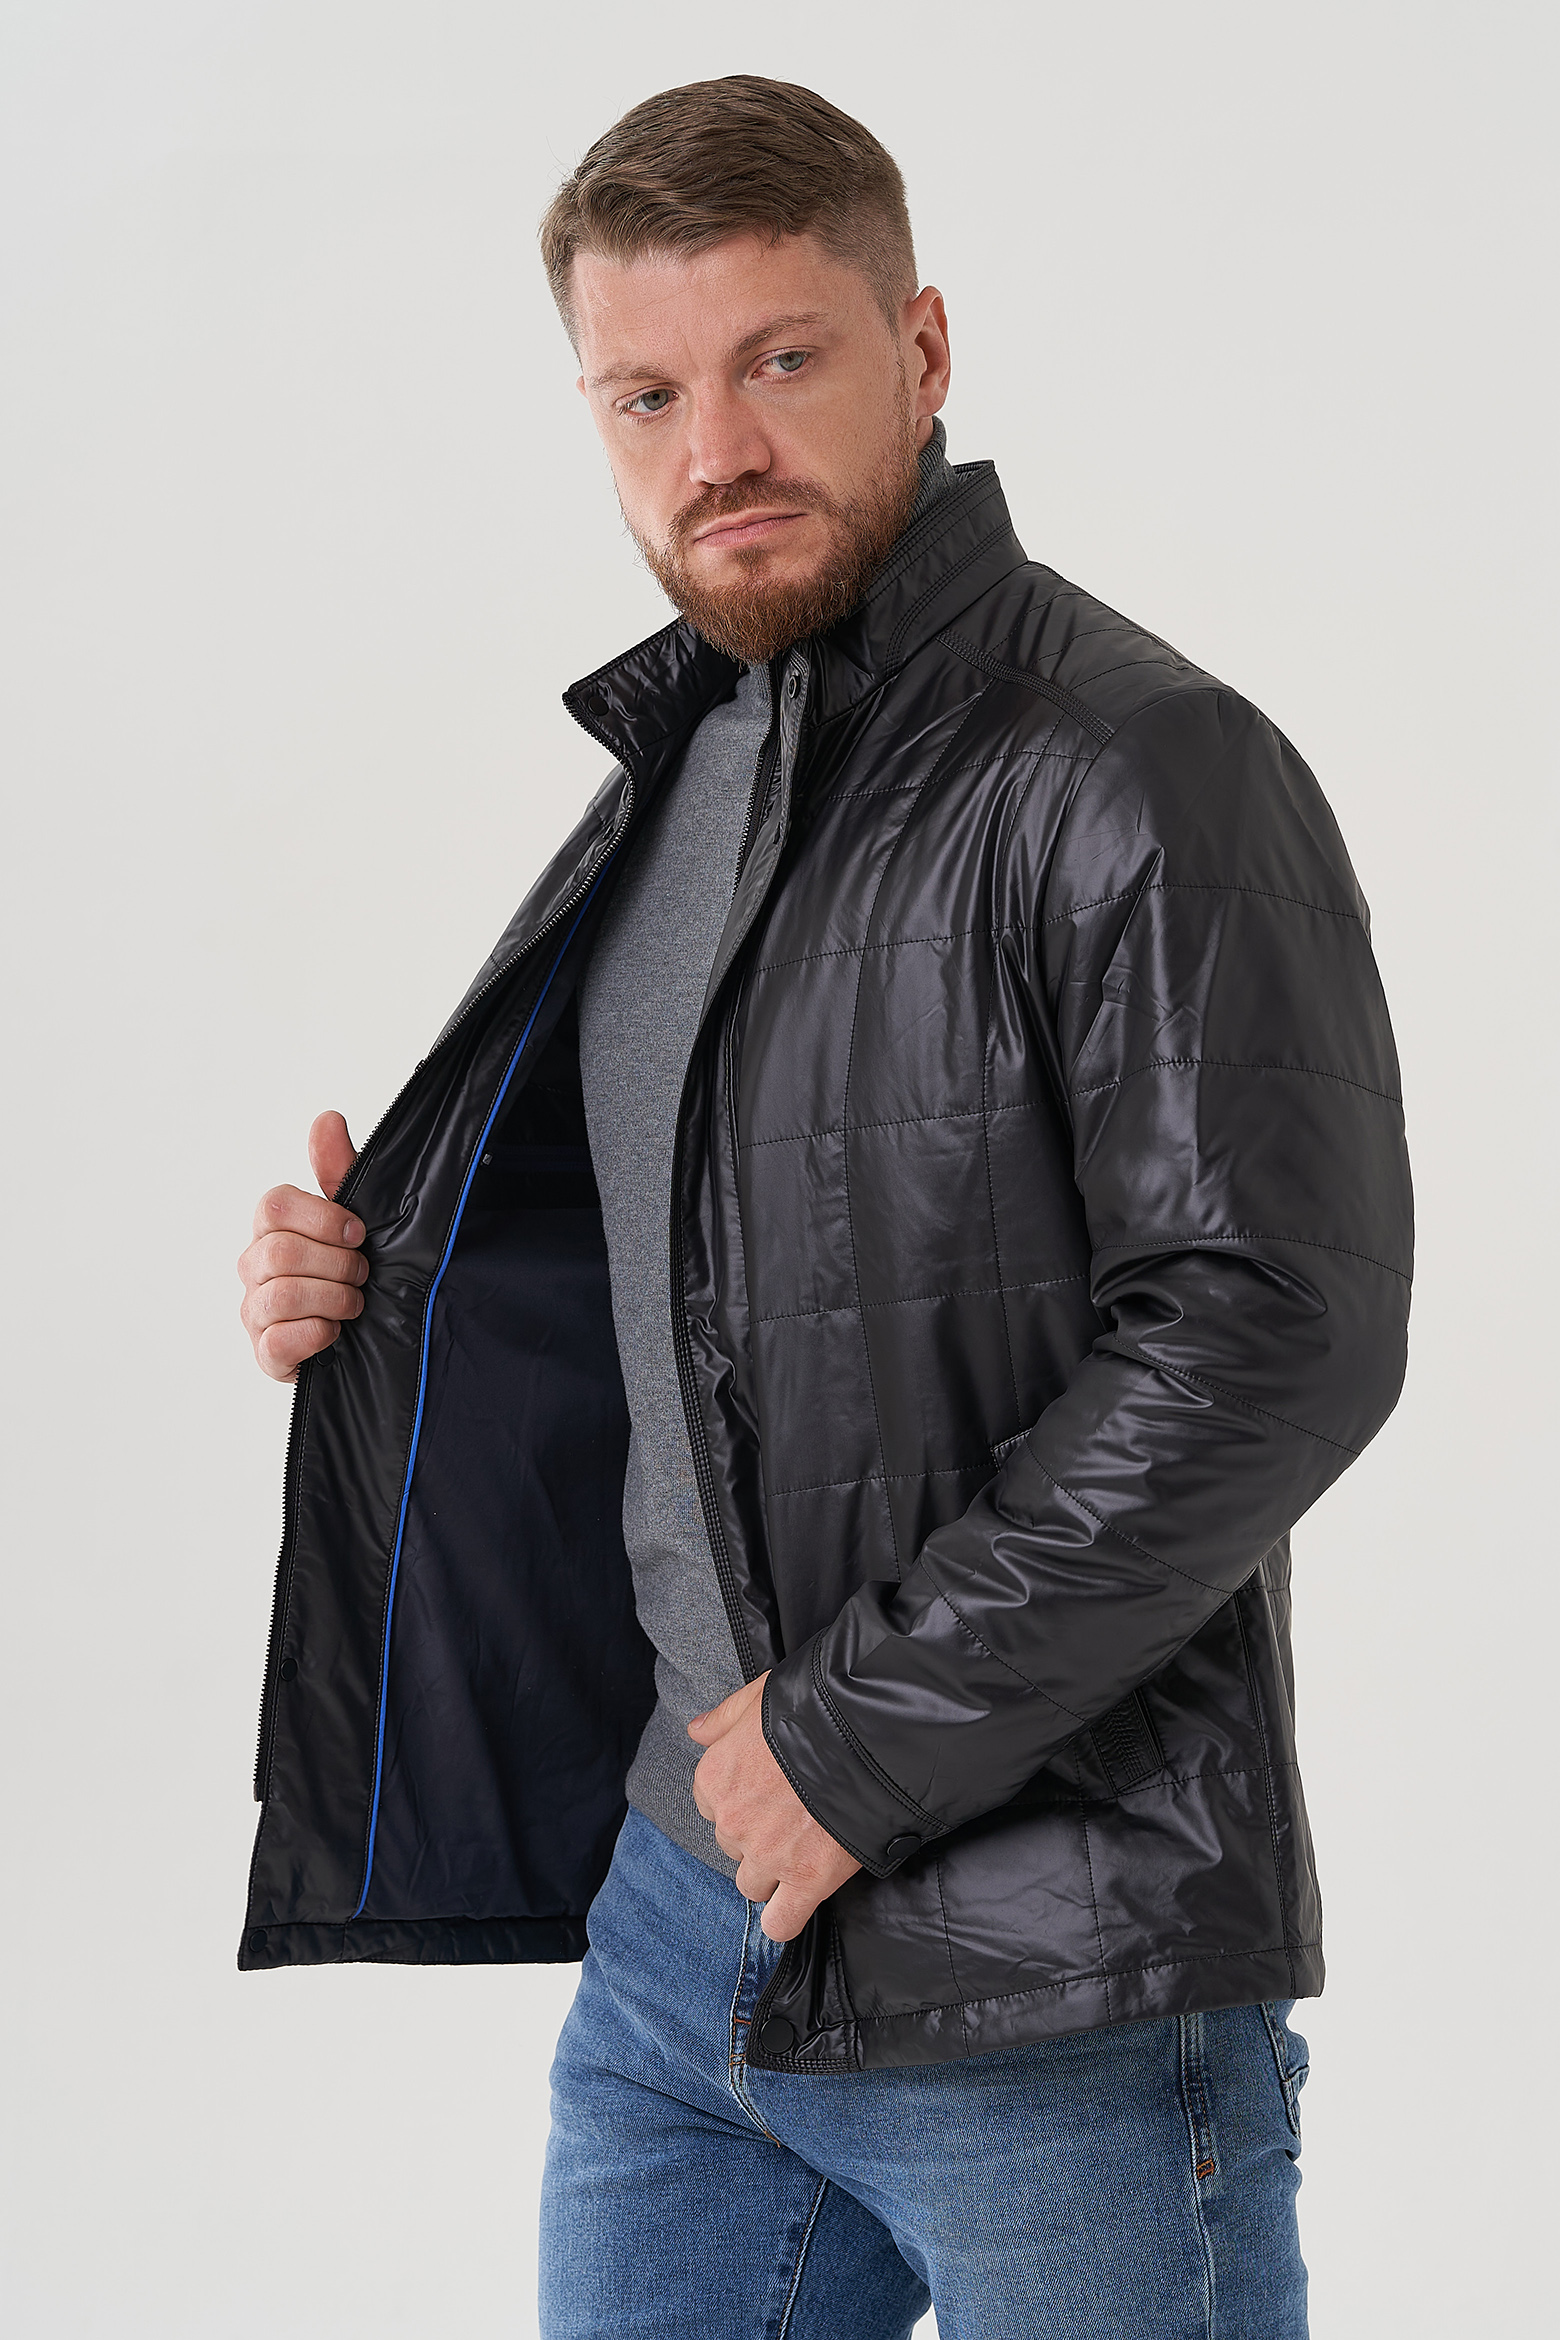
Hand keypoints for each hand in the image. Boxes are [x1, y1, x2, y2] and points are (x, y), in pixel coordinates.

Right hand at [238, 1111, 366, 1382]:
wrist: (370, 1334)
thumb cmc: (353, 1270)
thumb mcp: (354, 1219)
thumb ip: (338, 1172)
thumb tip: (327, 1118)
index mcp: (272, 1228)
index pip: (274, 1206)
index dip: (321, 1217)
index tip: (359, 1232)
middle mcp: (254, 1266)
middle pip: (279, 1252)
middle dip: (336, 1263)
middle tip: (363, 1273)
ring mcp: (255, 1312)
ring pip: (279, 1295)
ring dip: (332, 1299)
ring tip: (355, 1304)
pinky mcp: (265, 1355)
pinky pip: (277, 1341)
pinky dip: (316, 1334)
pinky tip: (335, 1333)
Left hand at [689, 1675, 860, 1940]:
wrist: (866, 1729)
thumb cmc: (813, 1705)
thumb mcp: (757, 1695)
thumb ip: (723, 1718)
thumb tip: (696, 1731)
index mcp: (715, 1778)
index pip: (712, 1808)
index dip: (742, 1803)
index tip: (769, 1794)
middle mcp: (733, 1821)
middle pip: (733, 1847)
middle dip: (759, 1836)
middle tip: (794, 1816)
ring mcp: (768, 1854)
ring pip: (752, 1885)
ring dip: (773, 1873)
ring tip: (804, 1848)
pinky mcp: (806, 1879)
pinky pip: (781, 1923)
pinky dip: (785, 1919)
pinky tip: (798, 1900)